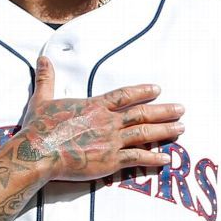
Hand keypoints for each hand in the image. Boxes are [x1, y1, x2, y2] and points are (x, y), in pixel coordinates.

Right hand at [16, 56, 184, 181]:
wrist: (38, 152)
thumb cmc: (39, 128)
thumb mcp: (43, 99)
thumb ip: (47, 80)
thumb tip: (43, 60)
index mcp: (94, 106)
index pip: (124, 96)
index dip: (142, 92)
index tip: (158, 89)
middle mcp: (107, 121)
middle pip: (142, 113)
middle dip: (164, 111)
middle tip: (181, 109)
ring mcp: (111, 141)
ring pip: (145, 133)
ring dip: (165, 131)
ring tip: (182, 129)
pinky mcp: (110, 160)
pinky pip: (138, 158)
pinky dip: (154, 158)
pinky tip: (167, 158)